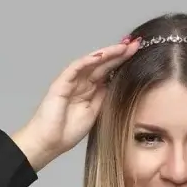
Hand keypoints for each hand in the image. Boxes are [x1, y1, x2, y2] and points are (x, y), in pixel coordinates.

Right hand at [12, 37, 140, 169]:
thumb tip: (118, 82)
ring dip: (107, 54)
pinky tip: (101, 55)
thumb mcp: (95, 113)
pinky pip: (75, 68)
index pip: (109, 72)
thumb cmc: (68, 131)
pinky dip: (88, 60)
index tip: (137, 53)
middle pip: (103, 64)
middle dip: (119, 53)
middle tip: (135, 44)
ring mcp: (72, 81)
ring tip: (123, 47)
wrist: (49, 142)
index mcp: (90, 90)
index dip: (122, 62)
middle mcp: (82, 83)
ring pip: (91, 62)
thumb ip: (105, 97)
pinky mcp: (61, 83)